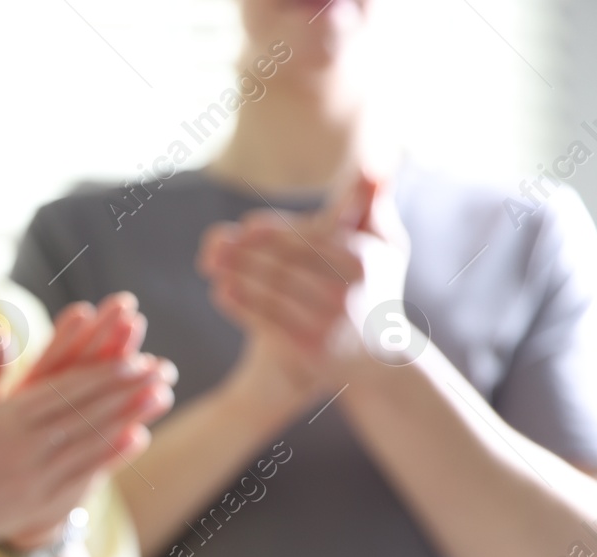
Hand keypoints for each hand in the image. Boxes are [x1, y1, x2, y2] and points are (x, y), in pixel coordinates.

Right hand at [0, 304, 172, 551]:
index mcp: (7, 421)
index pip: (66, 392)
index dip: (103, 374)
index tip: (134, 357)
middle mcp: (28, 450)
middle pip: (89, 413)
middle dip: (129, 390)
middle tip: (163, 369)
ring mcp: (38, 479)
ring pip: (95, 442)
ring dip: (131, 417)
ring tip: (162, 395)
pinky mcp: (41, 502)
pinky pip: (85, 475)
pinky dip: (113, 455)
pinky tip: (138, 437)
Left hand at [198, 170, 410, 395]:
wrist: (373, 358)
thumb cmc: (373, 288)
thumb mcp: (384, 244)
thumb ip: (372, 201)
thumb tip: (376, 157)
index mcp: (364, 258)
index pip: (307, 239)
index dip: (272, 232)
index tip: (245, 227)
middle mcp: (347, 290)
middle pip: (283, 264)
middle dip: (245, 253)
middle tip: (215, 246)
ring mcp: (327, 322)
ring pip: (270, 291)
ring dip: (236, 275)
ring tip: (212, 264)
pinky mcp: (308, 348)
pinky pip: (265, 320)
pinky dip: (239, 304)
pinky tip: (220, 291)